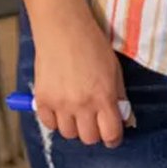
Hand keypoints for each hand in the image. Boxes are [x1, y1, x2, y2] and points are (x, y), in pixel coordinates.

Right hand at [31, 11, 130, 147]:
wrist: (63, 29)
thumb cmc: (92, 45)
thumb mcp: (114, 70)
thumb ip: (119, 96)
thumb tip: (124, 119)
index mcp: (104, 97)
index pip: (111, 134)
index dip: (113, 138)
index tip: (112, 136)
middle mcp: (82, 105)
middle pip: (89, 139)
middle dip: (94, 132)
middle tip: (94, 120)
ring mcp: (60, 104)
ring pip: (68, 134)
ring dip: (74, 127)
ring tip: (76, 110)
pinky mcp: (42, 100)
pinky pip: (49, 124)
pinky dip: (56, 120)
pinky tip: (61, 106)